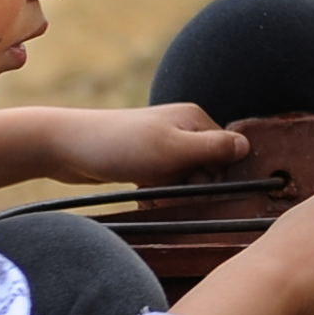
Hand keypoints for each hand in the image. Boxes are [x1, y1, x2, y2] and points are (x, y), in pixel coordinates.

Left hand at [48, 102, 251, 187]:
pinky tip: (143, 195)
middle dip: (191, 189)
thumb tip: (247, 146)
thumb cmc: (120, 144)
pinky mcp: (147, 160)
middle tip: (167, 194)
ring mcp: (164, 144)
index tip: (195, 189)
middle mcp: (183, 129)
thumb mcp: (173, 150)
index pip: (227, 154)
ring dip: (172, 194)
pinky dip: (158, 193)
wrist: (66, 146)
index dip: (215, 177)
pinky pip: (165, 184)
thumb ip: (213, 149)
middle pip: (207, 169)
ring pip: (185, 180)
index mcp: (195, 120)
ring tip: (152, 194)